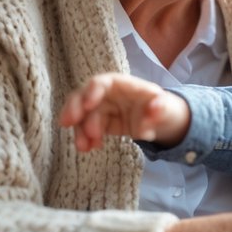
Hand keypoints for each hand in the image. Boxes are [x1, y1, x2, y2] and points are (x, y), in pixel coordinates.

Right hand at [59, 72, 190, 151]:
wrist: (158, 121)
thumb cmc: (160, 106)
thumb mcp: (164, 106)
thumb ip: (159, 106)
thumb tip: (156, 108)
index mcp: (120, 84)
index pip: (100, 83)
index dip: (91, 92)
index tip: (86, 106)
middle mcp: (106, 94)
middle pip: (83, 96)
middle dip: (74, 108)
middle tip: (67, 124)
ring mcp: (101, 108)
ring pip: (82, 116)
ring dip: (79, 130)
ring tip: (83, 147)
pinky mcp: (99, 122)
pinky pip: (86, 129)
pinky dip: (85, 138)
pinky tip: (89, 148)